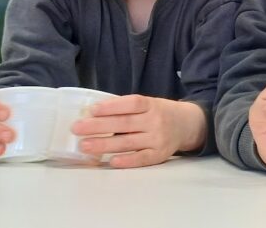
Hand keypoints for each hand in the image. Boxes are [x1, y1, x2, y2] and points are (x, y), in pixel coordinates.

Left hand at [72, 95, 206, 167]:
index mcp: (152, 105)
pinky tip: (110, 161)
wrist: (188, 125)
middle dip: (99, 126)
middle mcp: (156, 120)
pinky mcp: (160, 154)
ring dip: (104, 145)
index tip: (91, 110)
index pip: (131, 103)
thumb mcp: (149, 104)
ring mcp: (159, 138)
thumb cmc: (160, 113)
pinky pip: (142, 158)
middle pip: (125, 123)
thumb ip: (126, 109)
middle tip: (77, 129)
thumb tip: (92, 115)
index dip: (111, 106)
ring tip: (84, 146)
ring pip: (128, 142)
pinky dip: (126, 160)